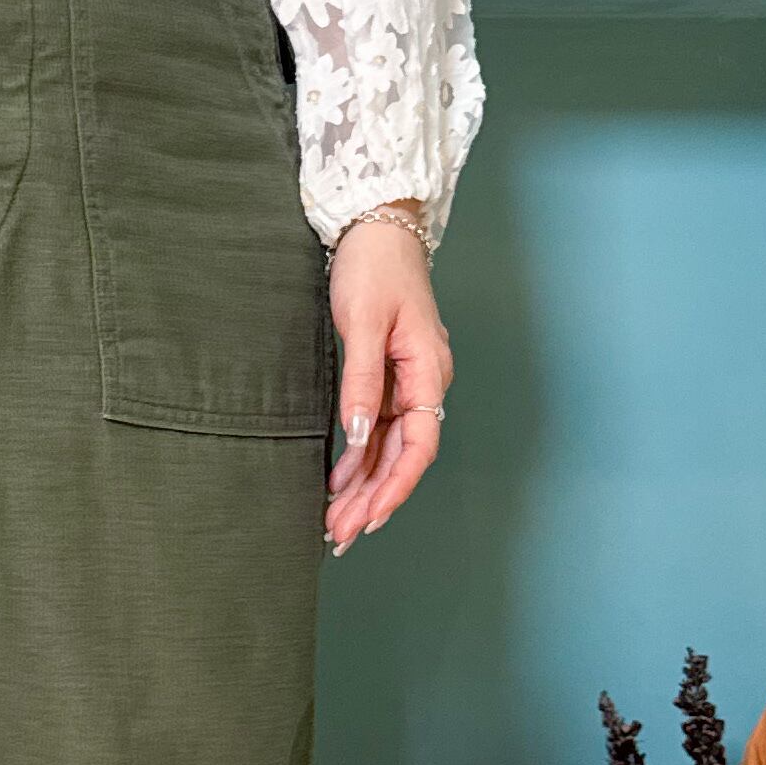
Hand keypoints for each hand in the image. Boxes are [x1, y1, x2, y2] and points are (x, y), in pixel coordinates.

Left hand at [325, 207, 451, 555]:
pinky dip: (359, 460)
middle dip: (373, 500)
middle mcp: (424, 383)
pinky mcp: (388, 378)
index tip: (368, 518)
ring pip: (389, 449)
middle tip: (339, 536)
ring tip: (336, 523)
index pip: (419, 446)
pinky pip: (377, 430)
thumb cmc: (374, 269)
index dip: (395, 487)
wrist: (376, 228)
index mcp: (429, 372)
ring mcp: (407, 383)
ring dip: (365, 488)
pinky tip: (338, 485)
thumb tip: (358, 435)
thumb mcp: (363, 323)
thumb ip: (362, 381)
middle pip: (404, 456)